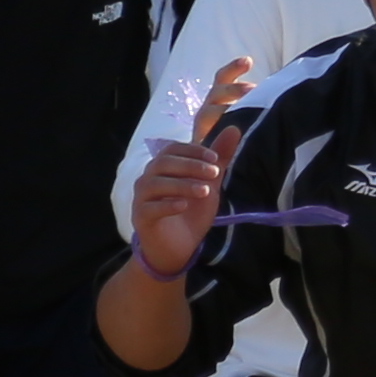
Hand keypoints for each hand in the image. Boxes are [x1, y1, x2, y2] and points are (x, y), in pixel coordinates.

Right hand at [130, 60, 254, 279]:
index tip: (216, 159)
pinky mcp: (141, 218)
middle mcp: (149, 178)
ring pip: (156, 183)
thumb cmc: (191, 212)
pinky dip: (169, 204)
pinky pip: (150, 207)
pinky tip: (185, 205)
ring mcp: (142, 198)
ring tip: (205, 191)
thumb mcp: (210, 184)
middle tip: (214, 173)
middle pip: (163, 162)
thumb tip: (234, 128)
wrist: (176, 248)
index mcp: (165, 167)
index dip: (194, 151)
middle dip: (191, 165)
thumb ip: (219, 159)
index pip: (174, 149)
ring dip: (183, 185)